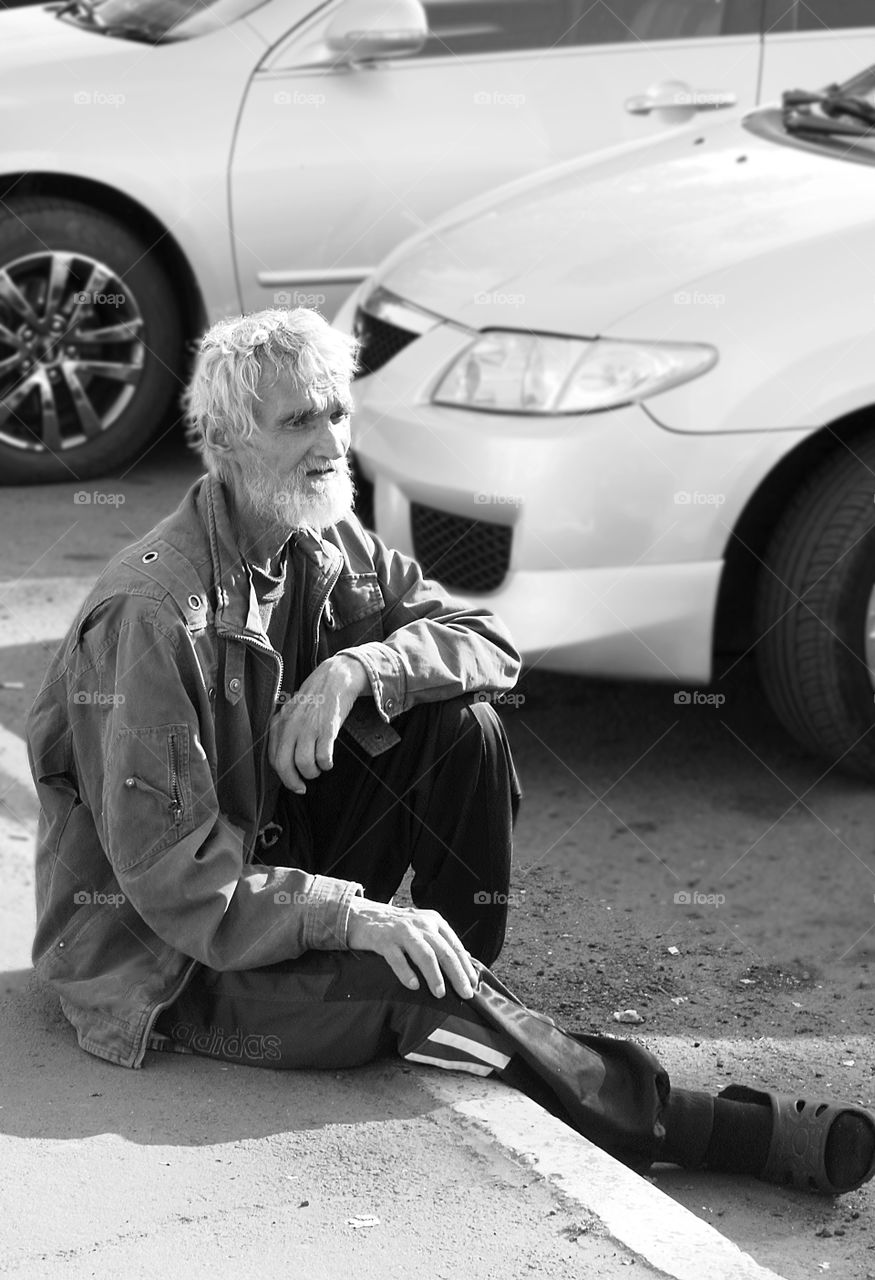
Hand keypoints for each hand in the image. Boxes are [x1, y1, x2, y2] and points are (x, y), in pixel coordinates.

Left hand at [268, 653, 369, 793]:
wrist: (335, 678)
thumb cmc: (315, 698)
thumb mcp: (292, 712)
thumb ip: (285, 732)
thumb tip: (283, 760)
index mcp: (280, 723)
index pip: (274, 758)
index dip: (283, 776)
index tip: (293, 783)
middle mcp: (291, 726)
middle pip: (284, 764)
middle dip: (293, 782)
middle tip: (302, 787)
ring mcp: (309, 726)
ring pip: (304, 763)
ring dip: (312, 772)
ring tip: (319, 768)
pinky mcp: (327, 727)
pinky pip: (323, 756)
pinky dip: (326, 764)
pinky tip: (329, 761)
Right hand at [346, 898, 478, 1000]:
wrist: (364, 916)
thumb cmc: (397, 927)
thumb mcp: (423, 928)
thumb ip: (441, 942)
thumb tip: (465, 960)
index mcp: (434, 921)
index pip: (454, 946)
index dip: (465, 966)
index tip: (473, 984)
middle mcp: (421, 924)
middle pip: (444, 951)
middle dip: (456, 974)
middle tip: (464, 993)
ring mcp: (402, 931)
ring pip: (424, 954)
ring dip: (434, 975)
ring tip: (440, 993)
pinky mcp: (384, 939)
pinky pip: (397, 958)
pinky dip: (406, 972)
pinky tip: (413, 985)